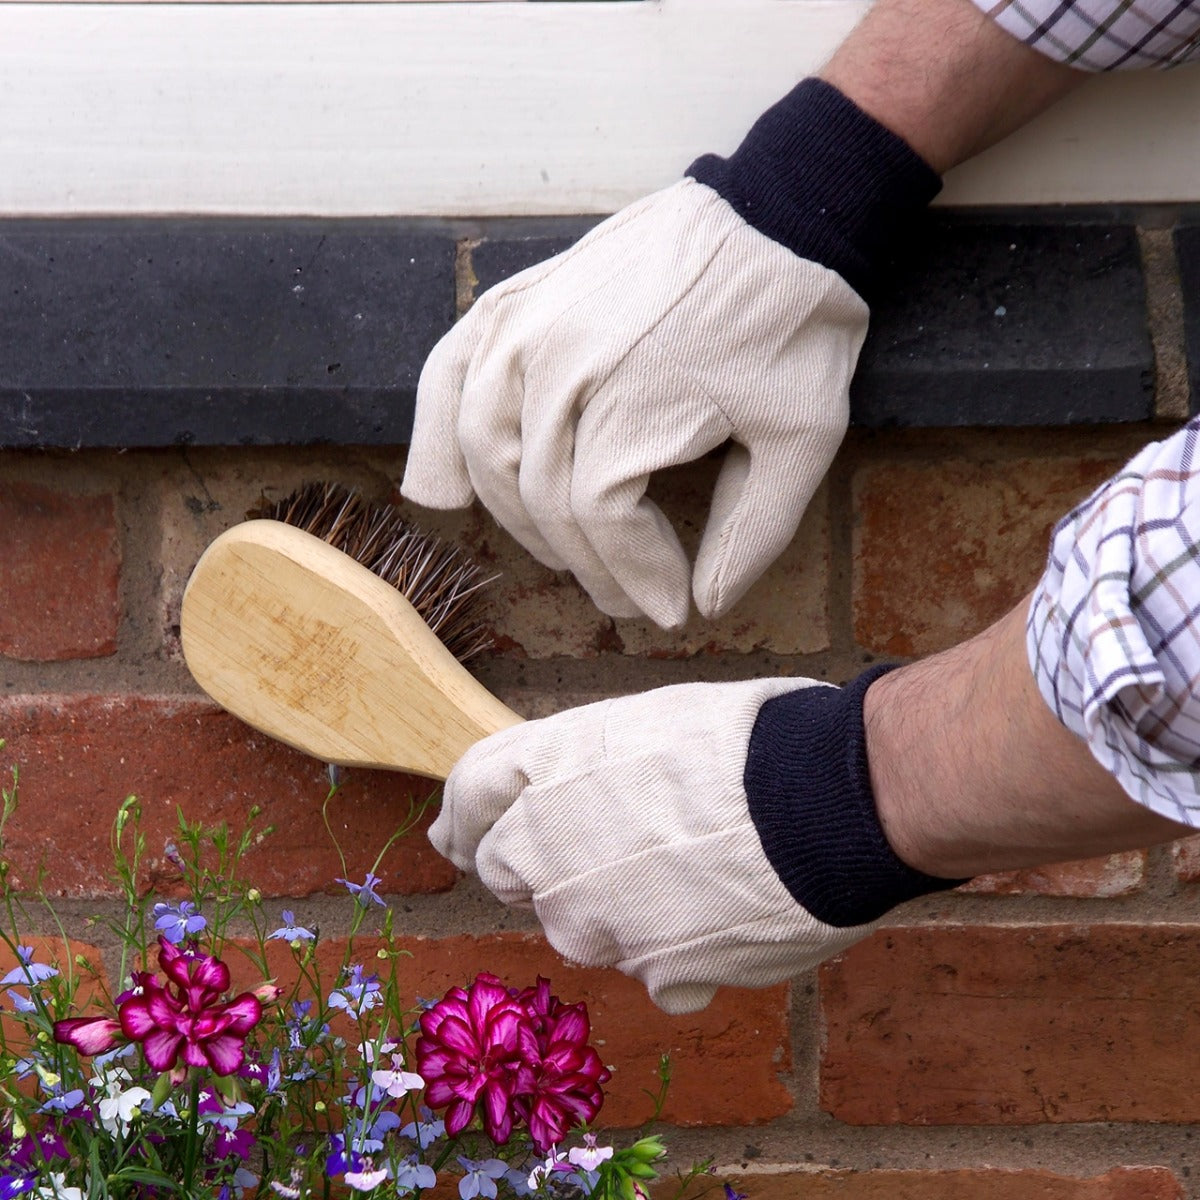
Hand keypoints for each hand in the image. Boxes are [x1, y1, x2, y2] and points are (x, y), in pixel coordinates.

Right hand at [402, 178, 867, 629]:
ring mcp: (530, 325)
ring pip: (482, 445)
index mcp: (630, 403)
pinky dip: (436, 429)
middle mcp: (561, 366)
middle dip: (583, 561)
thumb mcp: (801, 440)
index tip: (668, 608)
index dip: (632, 576)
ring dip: (511, 513)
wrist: (781, 212)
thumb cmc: (794, 326)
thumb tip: (706, 604)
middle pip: (540, 496)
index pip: (600, 521)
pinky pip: (449, 371)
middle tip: (623, 593)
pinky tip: (447, 483)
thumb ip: (751, 532)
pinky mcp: (520, 299)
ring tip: (556, 549)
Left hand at [428, 677, 877, 1014]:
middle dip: (538, 866)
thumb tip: (585, 790)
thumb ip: (589, 767)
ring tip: (691, 871)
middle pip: (507, 871)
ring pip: (581, 926)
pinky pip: (650, 967)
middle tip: (604, 847)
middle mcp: (548, 850)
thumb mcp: (649, 721)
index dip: (464, 815)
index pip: (467, 795)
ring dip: (614, 909)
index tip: (461, 833)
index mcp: (545, 769)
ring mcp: (595, 922)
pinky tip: (725, 911)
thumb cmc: (747, 737)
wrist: (826, 798)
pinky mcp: (652, 974)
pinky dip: (675, 950)